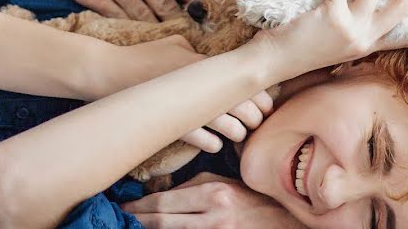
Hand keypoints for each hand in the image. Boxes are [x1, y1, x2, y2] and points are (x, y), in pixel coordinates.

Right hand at [117, 37, 273, 152]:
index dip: (260, 93)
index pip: (243, 78)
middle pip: (242, 103)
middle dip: (254, 115)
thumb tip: (216, 58)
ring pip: (227, 124)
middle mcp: (197, 83)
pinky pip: (201, 139)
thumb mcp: (175, 44)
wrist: (109, 72)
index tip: (264, 101)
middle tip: (255, 120)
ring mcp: (185, 104)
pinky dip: (211, 143)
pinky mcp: (171, 123)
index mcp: (202, 63)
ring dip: (236, 131)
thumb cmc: (143, 56)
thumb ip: (198, 51)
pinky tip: (215, 143)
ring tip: (237, 133)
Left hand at [121, 173, 307, 227]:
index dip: (140, 205)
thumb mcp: (227, 184)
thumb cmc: (255, 200)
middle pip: (163, 221)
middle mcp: (214, 216)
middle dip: (137, 220)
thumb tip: (164, 193)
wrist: (288, 223)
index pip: (165, 201)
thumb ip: (197, 186)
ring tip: (132, 228)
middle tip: (119, 218)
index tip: (124, 205)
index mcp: (214, 193)